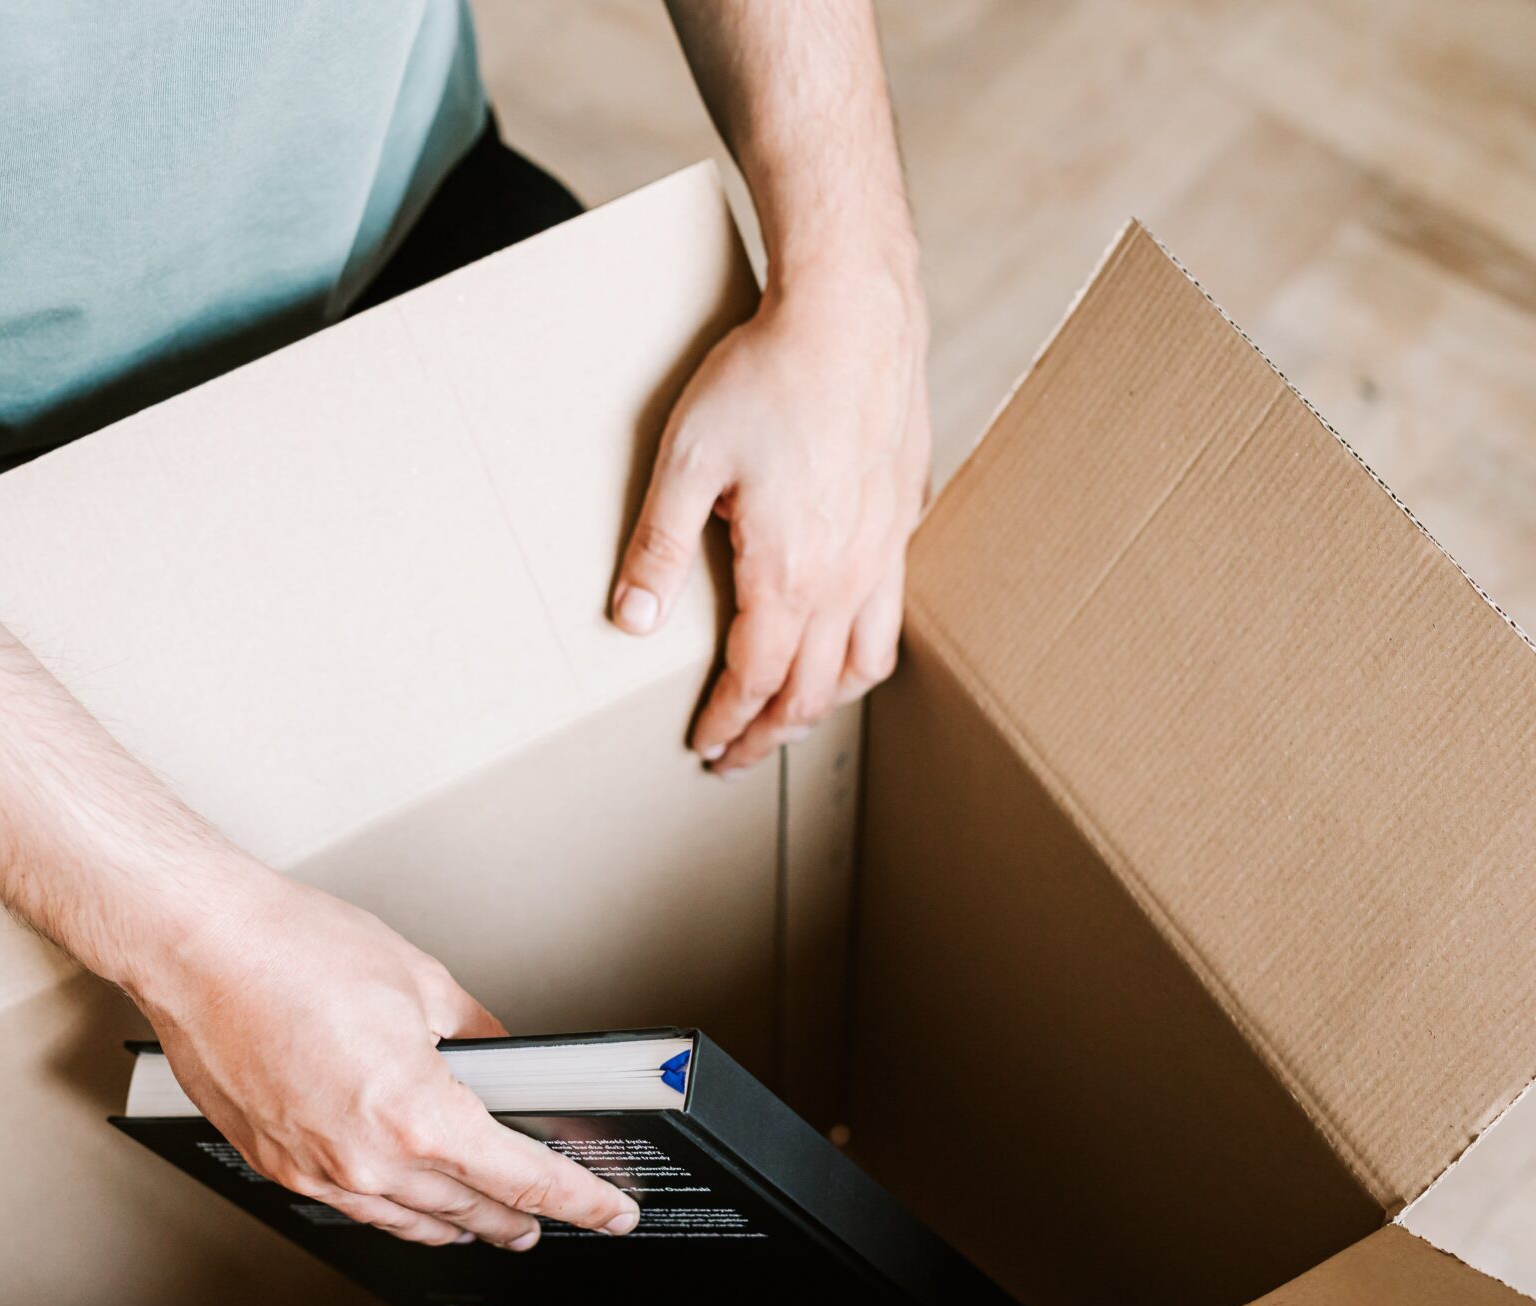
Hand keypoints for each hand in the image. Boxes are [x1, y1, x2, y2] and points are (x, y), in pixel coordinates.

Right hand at [133, 866, 642, 1247]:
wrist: (194, 945)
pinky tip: (408, 1201)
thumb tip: (504, 1060)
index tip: (609, 1213)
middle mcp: (365, 1159)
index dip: (578, 1201)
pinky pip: (356, 1207)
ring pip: (410, 1221)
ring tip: (489, 1224)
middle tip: (556, 1219)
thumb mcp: (421, 982)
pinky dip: (397, 1210)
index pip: (523, 1179)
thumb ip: (478, 1035)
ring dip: (460, 1225)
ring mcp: (315, 1169)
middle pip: (470, 1212)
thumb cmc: (291, 950)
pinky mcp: (277, 1164)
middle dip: (522, 1219)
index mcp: (415, 1115)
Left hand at [609, 263, 929, 771]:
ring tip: (793, 717)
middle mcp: (848, 578)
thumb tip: (632, 621)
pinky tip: (841, 639)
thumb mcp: (687, 462)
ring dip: (825, 702)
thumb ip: (658, 549)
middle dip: (771, 733)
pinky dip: (862, 652)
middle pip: (812, 689)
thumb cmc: (766, 379)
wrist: (852, 318)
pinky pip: (891, 614)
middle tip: (737, 757)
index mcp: (790, 576)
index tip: (705, 747)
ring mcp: (884, 553)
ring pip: (865, 662)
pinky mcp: (903, 521)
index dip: (728, 723)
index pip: (756, 680)